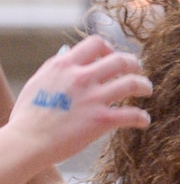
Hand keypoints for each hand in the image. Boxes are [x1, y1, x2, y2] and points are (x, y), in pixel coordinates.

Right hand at [8, 35, 152, 165]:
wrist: (29, 140)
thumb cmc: (29, 115)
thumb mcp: (40, 81)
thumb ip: (57, 67)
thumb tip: (67, 52)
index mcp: (65, 64)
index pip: (95, 43)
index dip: (109, 48)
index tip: (112, 56)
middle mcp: (82, 76)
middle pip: (118, 60)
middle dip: (132, 63)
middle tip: (137, 69)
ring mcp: (93, 98)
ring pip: (130, 84)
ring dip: (143, 85)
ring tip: (147, 90)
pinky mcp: (101, 120)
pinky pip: (131, 115)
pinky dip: (141, 117)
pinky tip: (144, 121)